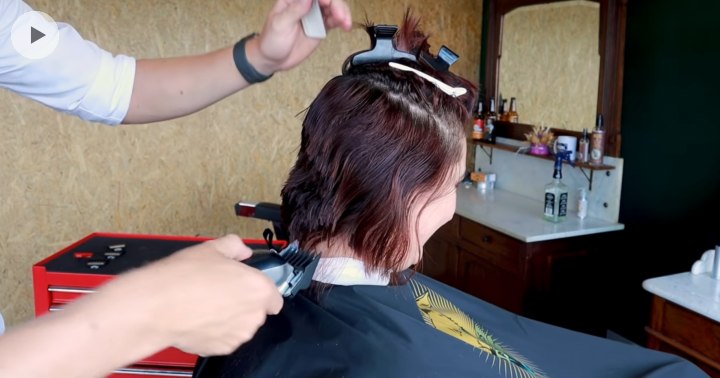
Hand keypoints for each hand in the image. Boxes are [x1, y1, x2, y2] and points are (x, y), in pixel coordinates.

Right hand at [138, 234, 283, 355]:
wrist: (156, 306)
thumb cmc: (183, 278)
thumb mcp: (213, 248)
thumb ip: (235, 246)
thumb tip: (242, 250)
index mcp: (259, 288)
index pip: (274, 296)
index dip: (260, 291)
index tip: (247, 287)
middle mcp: (254, 315)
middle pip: (257, 311)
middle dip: (242, 303)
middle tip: (221, 291)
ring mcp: (238, 335)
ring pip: (241, 326)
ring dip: (230, 318)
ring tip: (206, 303)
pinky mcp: (221, 348)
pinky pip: (225, 338)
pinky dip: (215, 331)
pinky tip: (199, 317)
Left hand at [247, 0, 352, 74]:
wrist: (273, 60)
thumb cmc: (272, 41)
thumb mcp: (280, 25)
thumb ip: (295, 10)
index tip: (326, 3)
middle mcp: (306, 4)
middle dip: (336, 5)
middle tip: (340, 17)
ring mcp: (315, 15)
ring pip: (333, 7)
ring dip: (342, 12)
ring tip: (346, 24)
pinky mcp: (321, 27)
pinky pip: (334, 20)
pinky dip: (342, 21)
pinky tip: (346, 26)